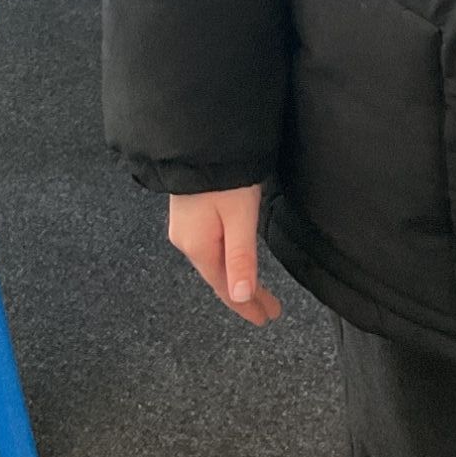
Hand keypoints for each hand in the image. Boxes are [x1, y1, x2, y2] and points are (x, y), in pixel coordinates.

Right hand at [167, 185, 282, 325]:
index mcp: (197, 246)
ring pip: (215, 262)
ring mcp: (186, 226)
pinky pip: (211, 247)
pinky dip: (227, 260)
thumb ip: (241, 256)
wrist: (201, 139)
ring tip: (257, 293)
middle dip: (244, 295)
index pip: (225, 287)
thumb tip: (240, 296)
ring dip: (236, 278)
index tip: (267, 318)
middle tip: (270, 310)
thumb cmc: (224, 175)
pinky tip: (236, 262)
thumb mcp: (238, 216)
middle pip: (219, 277)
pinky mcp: (190, 212)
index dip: (246, 305)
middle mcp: (186, 241)